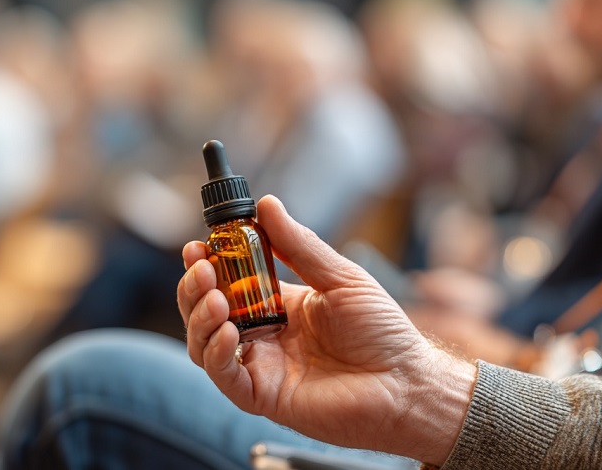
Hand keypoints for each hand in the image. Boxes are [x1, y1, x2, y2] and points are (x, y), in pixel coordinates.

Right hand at [177, 195, 475, 465]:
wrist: (407, 384)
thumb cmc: (383, 333)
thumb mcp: (340, 277)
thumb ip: (299, 245)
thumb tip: (267, 205)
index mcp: (277, 305)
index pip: (227, 282)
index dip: (207, 263)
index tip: (198, 245)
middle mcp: (262, 335)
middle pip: (205, 311)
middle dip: (194, 287)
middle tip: (202, 267)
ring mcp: (260, 366)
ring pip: (204, 344)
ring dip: (199, 318)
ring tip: (215, 299)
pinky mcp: (262, 396)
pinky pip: (224, 376)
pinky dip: (217, 353)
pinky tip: (229, 331)